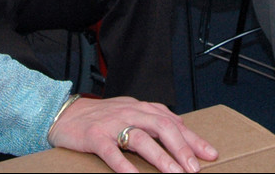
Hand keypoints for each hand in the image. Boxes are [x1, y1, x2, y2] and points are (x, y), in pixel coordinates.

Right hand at [49, 96, 216, 173]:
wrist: (64, 113)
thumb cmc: (101, 116)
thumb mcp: (130, 111)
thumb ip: (154, 118)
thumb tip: (181, 128)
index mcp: (141, 107)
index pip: (172, 121)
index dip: (192, 139)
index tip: (210, 154)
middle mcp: (129, 112)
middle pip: (161, 126)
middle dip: (181, 148)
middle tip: (194, 168)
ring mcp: (112, 124)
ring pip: (140, 138)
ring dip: (160, 157)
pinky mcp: (94, 136)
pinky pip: (111, 152)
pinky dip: (124, 165)